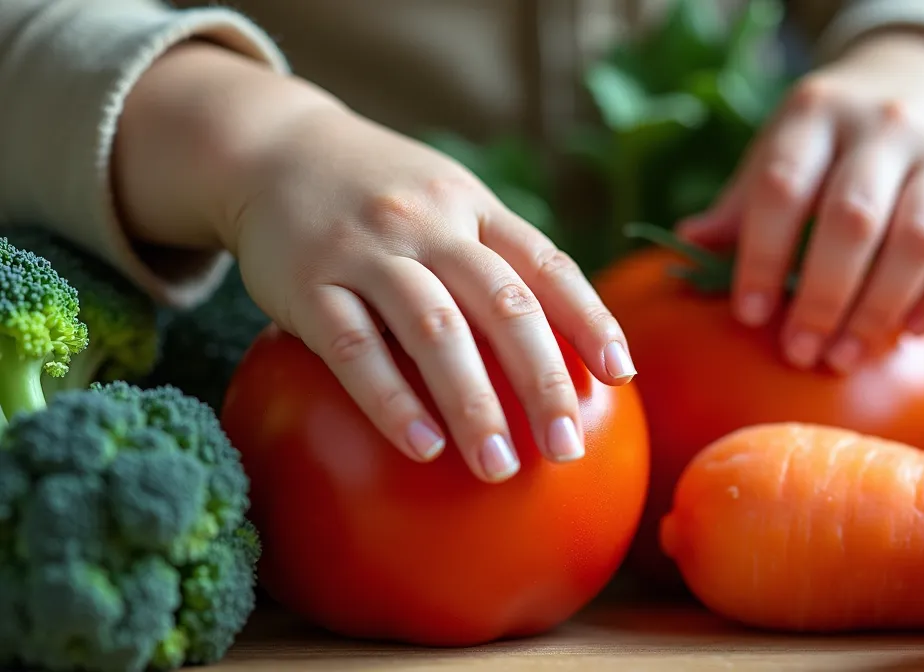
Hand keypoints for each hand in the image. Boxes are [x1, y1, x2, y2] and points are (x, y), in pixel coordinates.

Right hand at [114, 44, 636, 482]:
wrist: (272, 147)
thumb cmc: (379, 194)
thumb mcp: (446, 200)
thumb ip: (494, 255)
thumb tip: (566, 344)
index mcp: (474, 207)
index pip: (546, 264)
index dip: (588, 319)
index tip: (620, 376)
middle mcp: (429, 223)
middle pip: (502, 303)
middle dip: (543, 379)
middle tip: (566, 448)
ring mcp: (367, 250)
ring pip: (434, 329)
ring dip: (473, 403)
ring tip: (500, 467)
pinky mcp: (307, 284)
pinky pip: (353, 347)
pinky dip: (391, 400)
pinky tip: (423, 447)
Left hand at [677, 31, 923, 371]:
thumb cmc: (833, 143)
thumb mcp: (783, 151)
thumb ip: (744, 202)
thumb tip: (689, 242)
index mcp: (817, 113)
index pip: (783, 187)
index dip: (763, 256)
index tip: (751, 316)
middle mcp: (886, 124)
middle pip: (853, 218)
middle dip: (823, 297)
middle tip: (801, 353)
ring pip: (919, 238)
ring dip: (880, 309)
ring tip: (846, 357)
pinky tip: (910, 334)